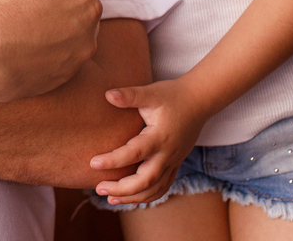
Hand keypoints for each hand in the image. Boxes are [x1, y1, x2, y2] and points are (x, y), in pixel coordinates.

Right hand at [0, 0, 100, 101]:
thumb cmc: (2, 3)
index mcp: (88, 8)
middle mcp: (87, 40)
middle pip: (73, 15)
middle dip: (53, 9)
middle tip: (21, 7)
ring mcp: (70, 66)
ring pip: (62, 40)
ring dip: (46, 32)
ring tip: (15, 28)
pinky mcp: (51, 84)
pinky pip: (48, 62)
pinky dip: (36, 54)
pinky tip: (14, 48)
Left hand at [90, 78, 208, 203]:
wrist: (199, 101)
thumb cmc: (172, 95)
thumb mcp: (151, 92)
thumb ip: (130, 95)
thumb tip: (108, 94)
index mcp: (159, 137)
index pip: (134, 154)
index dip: (113, 161)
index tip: (93, 163)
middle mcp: (167, 154)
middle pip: (145, 181)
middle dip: (121, 189)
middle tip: (98, 188)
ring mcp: (173, 161)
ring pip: (155, 189)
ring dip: (133, 197)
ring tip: (110, 199)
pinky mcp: (175, 164)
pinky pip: (163, 186)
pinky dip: (147, 196)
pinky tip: (131, 198)